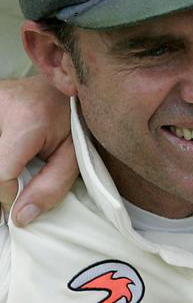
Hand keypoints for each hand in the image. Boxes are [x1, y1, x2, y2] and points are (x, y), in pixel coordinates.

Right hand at [0, 76, 75, 226]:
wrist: (63, 85)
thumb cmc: (72, 119)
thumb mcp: (75, 154)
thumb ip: (53, 185)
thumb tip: (21, 217)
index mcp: (28, 119)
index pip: (0, 174)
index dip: (6, 197)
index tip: (17, 202)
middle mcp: (0, 104)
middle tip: (10, 189)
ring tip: (12, 171)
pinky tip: (5, 162)